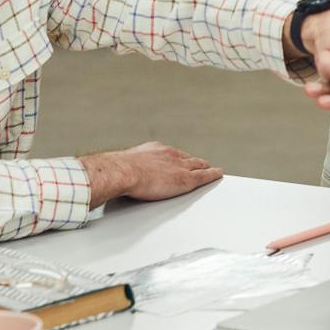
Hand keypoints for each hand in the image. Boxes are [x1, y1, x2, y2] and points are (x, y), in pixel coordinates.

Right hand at [80, 141, 221, 206]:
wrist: (123, 171)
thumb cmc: (118, 171)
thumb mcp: (123, 165)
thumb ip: (125, 169)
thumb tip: (111, 175)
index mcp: (155, 150)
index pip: (172, 154)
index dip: (180, 159)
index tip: (182, 161)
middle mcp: (170, 155)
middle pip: (188, 158)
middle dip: (195, 162)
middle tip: (203, 164)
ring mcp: (180, 166)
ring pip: (198, 165)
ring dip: (205, 167)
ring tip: (212, 170)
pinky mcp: (186, 179)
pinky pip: (204, 175)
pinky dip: (212, 174)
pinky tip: (218, 174)